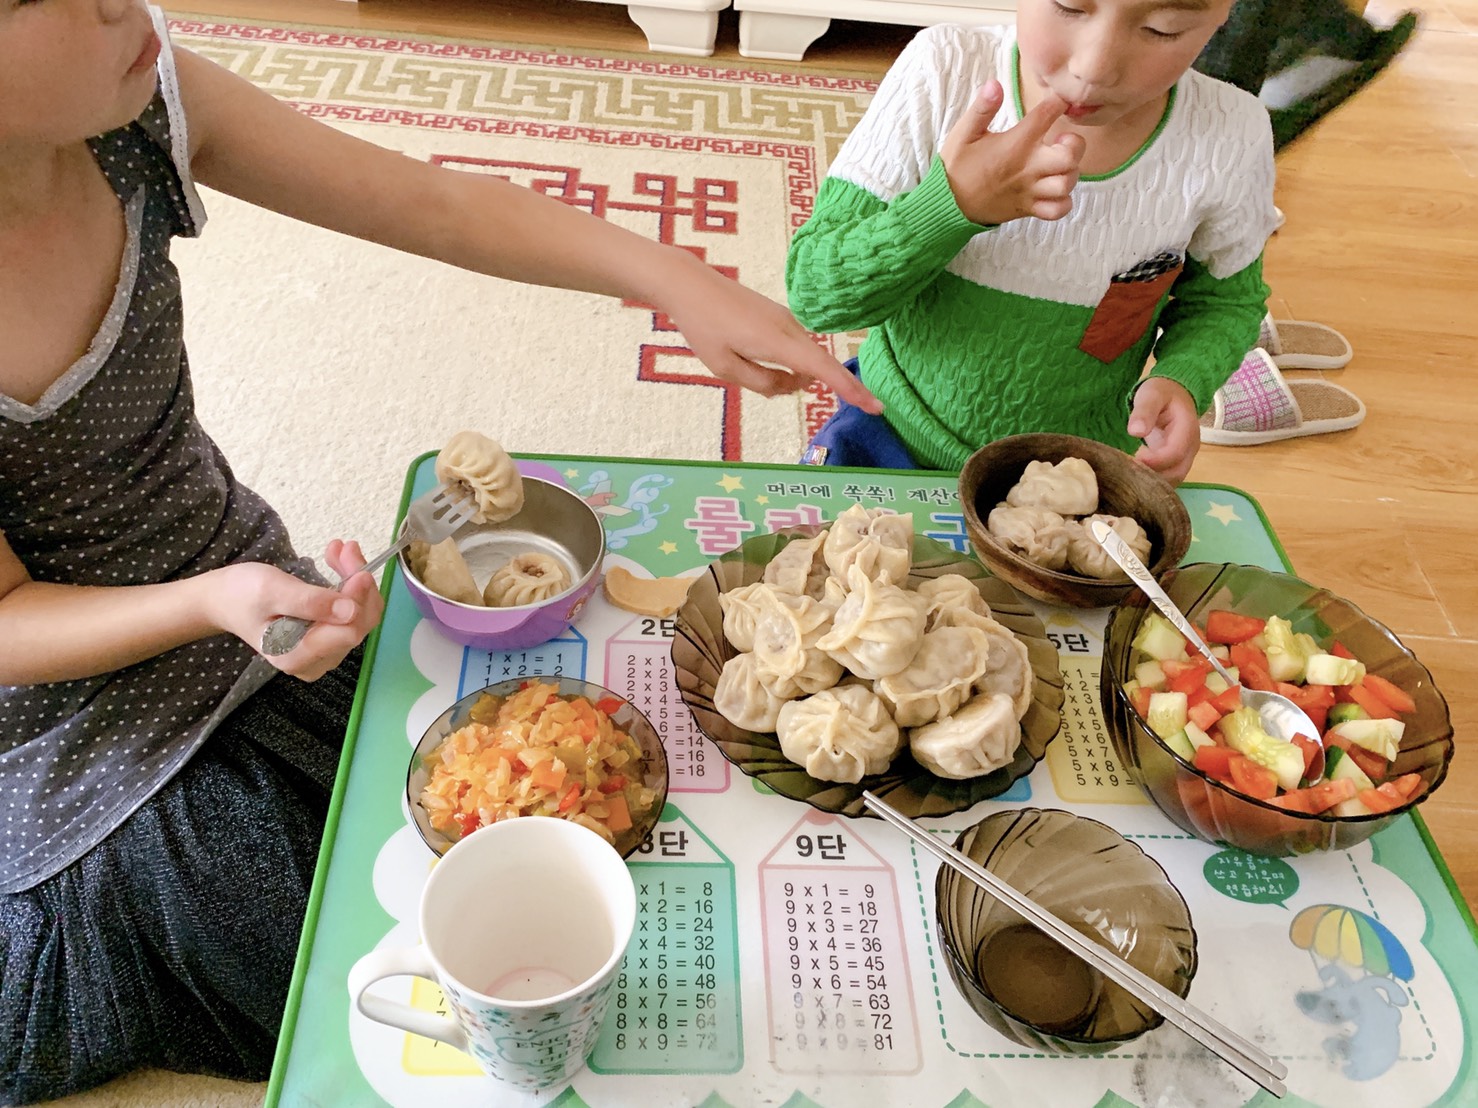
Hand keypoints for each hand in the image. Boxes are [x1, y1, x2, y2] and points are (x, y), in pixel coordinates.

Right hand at [210, 540, 384, 679]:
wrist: (225, 599)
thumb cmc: (242, 594)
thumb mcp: (272, 591)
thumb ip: (309, 603)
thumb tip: (350, 611)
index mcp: (297, 657)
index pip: (348, 632)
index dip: (358, 601)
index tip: (358, 570)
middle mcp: (316, 661)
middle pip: (359, 623)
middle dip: (358, 582)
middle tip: (346, 546)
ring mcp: (324, 651)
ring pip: (360, 614)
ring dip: (355, 578)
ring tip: (341, 548)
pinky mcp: (328, 637)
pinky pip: (352, 611)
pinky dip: (350, 583)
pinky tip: (339, 559)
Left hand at [659, 258, 882, 413]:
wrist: (690, 286)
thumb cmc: (704, 328)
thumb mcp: (726, 368)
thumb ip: (762, 384)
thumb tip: (792, 386)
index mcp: (777, 342)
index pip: (823, 370)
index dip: (852, 390)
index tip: (877, 407)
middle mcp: (789, 328)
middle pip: (817, 366)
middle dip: (810, 384)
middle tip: (786, 389)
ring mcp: (786, 320)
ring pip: (802, 358)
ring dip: (787, 374)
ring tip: (742, 365)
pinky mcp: (778, 317)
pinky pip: (792, 348)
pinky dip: (783, 362)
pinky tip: (749, 357)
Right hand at [940, 80, 1085, 226]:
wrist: (948, 205)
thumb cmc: (957, 166)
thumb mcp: (964, 133)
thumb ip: (982, 108)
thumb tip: (995, 83)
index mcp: (1015, 144)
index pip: (1048, 113)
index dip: (1058, 102)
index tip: (1057, 101)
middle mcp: (1028, 168)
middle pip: (1070, 156)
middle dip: (1074, 145)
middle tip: (1061, 142)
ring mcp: (1030, 191)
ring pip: (1067, 183)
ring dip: (1070, 173)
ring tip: (1058, 166)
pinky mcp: (1028, 208)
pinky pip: (1058, 210)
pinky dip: (1063, 201)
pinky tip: (1054, 190)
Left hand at [1129, 378, 1200, 483]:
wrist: (1176, 392)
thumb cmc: (1163, 392)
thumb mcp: (1151, 394)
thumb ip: (1144, 411)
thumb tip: (1136, 431)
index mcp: (1187, 430)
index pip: (1174, 454)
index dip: (1154, 461)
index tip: (1134, 458)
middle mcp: (1190, 447)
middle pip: (1177, 472)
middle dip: (1153, 476)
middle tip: (1128, 471)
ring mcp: (1185, 456)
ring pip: (1174, 479)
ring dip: (1153, 482)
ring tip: (1130, 474)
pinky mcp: (1176, 461)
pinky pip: (1168, 477)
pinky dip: (1154, 481)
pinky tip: (1136, 476)